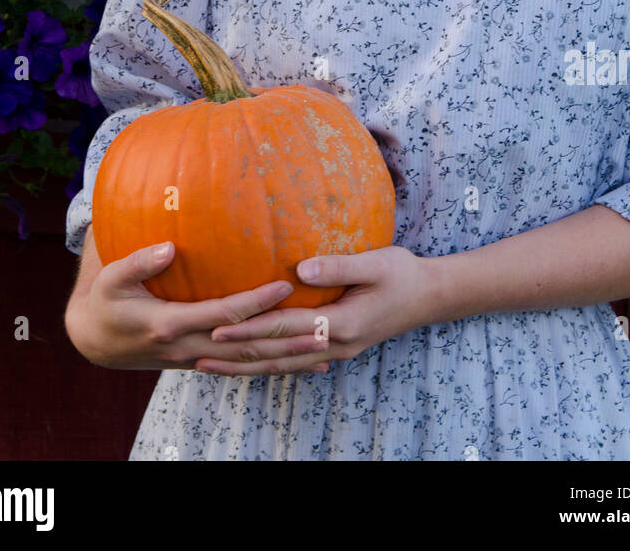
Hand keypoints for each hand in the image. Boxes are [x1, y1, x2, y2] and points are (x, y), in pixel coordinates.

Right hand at [65, 238, 329, 372]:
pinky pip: (240, 367)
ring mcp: (195, 359)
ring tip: (323, 349)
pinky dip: (269, 365)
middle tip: (322, 326)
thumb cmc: (105, 300)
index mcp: (170, 324)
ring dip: (285, 359)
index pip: (224, 315)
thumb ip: (138, 261)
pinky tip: (297, 362)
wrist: (95, 341)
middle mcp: (188, 348)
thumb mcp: (111, 278)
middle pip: (246, 348)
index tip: (285, 284)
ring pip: (247, 364)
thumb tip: (168, 247)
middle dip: (285, 339)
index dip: (256, 302)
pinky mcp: (199, 362)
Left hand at [193, 246, 434, 375]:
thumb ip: (337, 267)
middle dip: (236, 357)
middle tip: (198, 357)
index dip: (248, 329)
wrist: (431, 296)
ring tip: (214, 366)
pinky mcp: (338, 347)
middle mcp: (334, 344)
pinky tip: (254, 365)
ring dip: (247, 367)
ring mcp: (336, 350)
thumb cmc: (402, 274)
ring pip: (283, 365)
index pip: (282, 328)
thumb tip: (299, 268)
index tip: (216, 329)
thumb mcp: (374, 263)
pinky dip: (270, 365)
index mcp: (339, 324)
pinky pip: (296, 361)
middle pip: (276, 356)